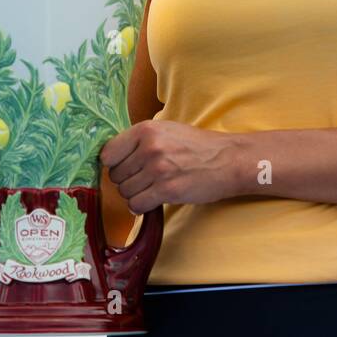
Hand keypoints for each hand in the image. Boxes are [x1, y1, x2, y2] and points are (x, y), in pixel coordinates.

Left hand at [100, 119, 243, 214]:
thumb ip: (139, 140)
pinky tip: (154, 200)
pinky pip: (137, 205)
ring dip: (136, 195)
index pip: (108, 153)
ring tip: (153, 188)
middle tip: (145, 179)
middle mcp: (149, 147)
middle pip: (116, 176)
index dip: (114, 164)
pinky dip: (142, 207)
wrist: (228, 160)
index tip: (124, 167)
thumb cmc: (197, 146)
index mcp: (146, 129)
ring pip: (125, 192)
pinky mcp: (167, 190)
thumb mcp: (166, 130)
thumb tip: (112, 158)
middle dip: (127, 181)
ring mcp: (158, 169)